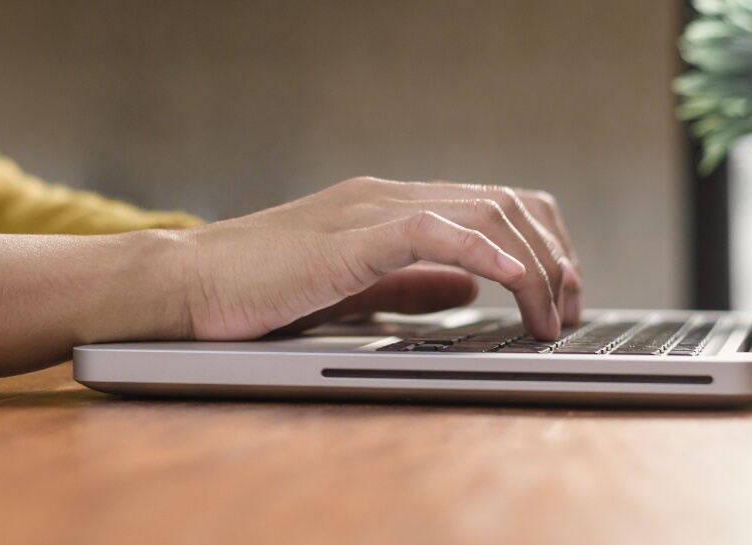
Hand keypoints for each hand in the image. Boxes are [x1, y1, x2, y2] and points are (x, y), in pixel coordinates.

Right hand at [182, 177, 580, 341]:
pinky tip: (513, 284)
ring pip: (486, 212)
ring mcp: (369, 211)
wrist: (184, 284)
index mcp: (388, 207)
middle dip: (556, 259)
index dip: (544, 247)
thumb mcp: (350, 288)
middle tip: (568, 313)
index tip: (560, 298)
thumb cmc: (252, 292)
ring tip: (548, 316)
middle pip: (508, 203)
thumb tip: (470, 284)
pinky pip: (436, 230)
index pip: (495, 204)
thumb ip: (410, 282)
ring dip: (535, 266)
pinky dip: (487, 253)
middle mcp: (387, 197)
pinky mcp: (350, 238)